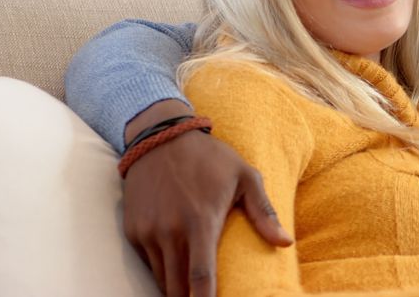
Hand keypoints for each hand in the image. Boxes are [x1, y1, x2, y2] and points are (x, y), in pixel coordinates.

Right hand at [122, 101, 292, 296]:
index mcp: (200, 221)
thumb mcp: (245, 177)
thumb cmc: (211, 158)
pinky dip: (162, 272)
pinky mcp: (133, 230)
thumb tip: (285, 243)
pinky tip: (177, 270)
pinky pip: (149, 263)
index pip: (201, 278)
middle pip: (178, 287)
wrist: (161, 137)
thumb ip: (263, 213)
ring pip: (162, 279)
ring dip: (177, 288)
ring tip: (193, 291)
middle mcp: (170, 232)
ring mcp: (148, 232)